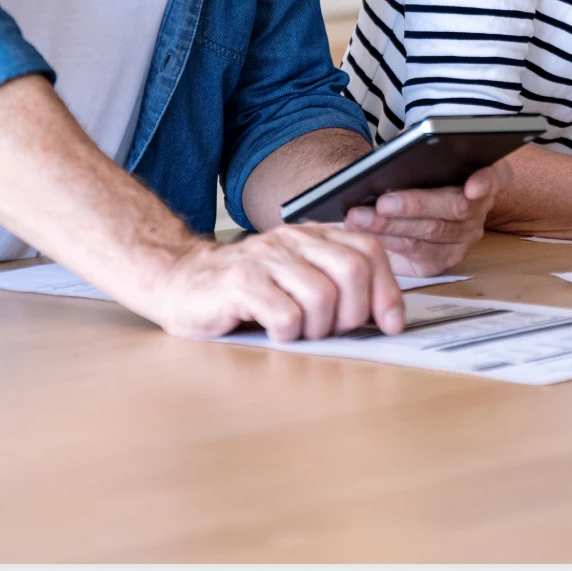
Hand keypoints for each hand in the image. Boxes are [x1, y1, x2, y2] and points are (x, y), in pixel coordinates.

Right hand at [142, 223, 402, 342]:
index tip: (391, 324)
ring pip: (323, 296)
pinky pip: (286, 315)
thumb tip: (387, 317)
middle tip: (332, 332)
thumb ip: (337, 286)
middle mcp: (292, 240)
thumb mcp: (297, 279)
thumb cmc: (245, 290)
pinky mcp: (240, 282)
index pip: (368, 251)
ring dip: (318, 328)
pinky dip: (288, 334)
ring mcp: (265, 258)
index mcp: (313, 236)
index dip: (387, 290)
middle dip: (353, 314)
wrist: (180, 281)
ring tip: (298, 333)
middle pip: (352, 272)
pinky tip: (273, 333)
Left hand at [342, 162, 506, 276]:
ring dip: (391, 226)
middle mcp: (480, 208)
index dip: (487, 181)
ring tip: (361, 217)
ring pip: (430, 234)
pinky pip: (416, 253)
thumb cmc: (411, 167)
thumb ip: (415, 151)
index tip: (471, 187)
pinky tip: (367, 232)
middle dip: (416, 205)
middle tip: (383, 203)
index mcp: (485, 174)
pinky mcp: (444, 259)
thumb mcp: (415, 152)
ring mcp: (464, 238)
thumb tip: (399, 156)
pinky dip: (389, 241)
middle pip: (455, 209)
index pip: (497, 176)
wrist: (401, 195)